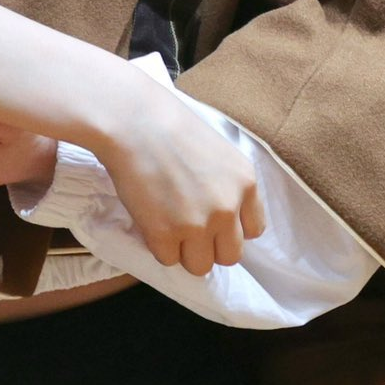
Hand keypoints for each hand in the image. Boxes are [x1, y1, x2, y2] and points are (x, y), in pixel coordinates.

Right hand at [85, 71, 264, 276]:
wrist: (130, 119)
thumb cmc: (167, 123)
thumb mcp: (217, 151)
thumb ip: (227, 185)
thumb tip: (221, 215)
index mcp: (246, 183)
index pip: (253, 230)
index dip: (230, 227)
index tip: (211, 217)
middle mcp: (228, 208)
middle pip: (229, 255)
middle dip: (208, 244)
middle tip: (185, 224)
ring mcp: (197, 224)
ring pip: (200, 265)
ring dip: (183, 250)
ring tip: (165, 224)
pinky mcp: (165, 234)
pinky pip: (167, 259)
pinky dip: (156, 245)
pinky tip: (148, 218)